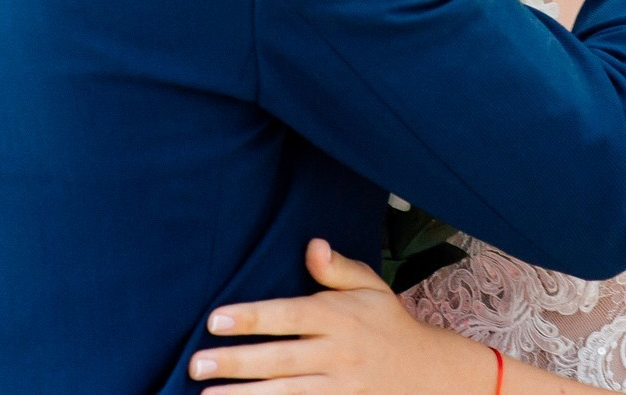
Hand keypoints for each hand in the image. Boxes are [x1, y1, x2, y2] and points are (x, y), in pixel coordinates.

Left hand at [190, 239, 495, 393]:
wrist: (429, 374)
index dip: (252, 317)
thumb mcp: (371, 287)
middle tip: (196, 363)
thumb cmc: (388, 324)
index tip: (215, 320)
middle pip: (280, 358)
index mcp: (339, 316)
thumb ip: (337, 269)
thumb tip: (311, 245)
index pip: (289, 315)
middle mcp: (338, 352)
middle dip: (236, 362)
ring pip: (286, 393)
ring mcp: (341, 387)